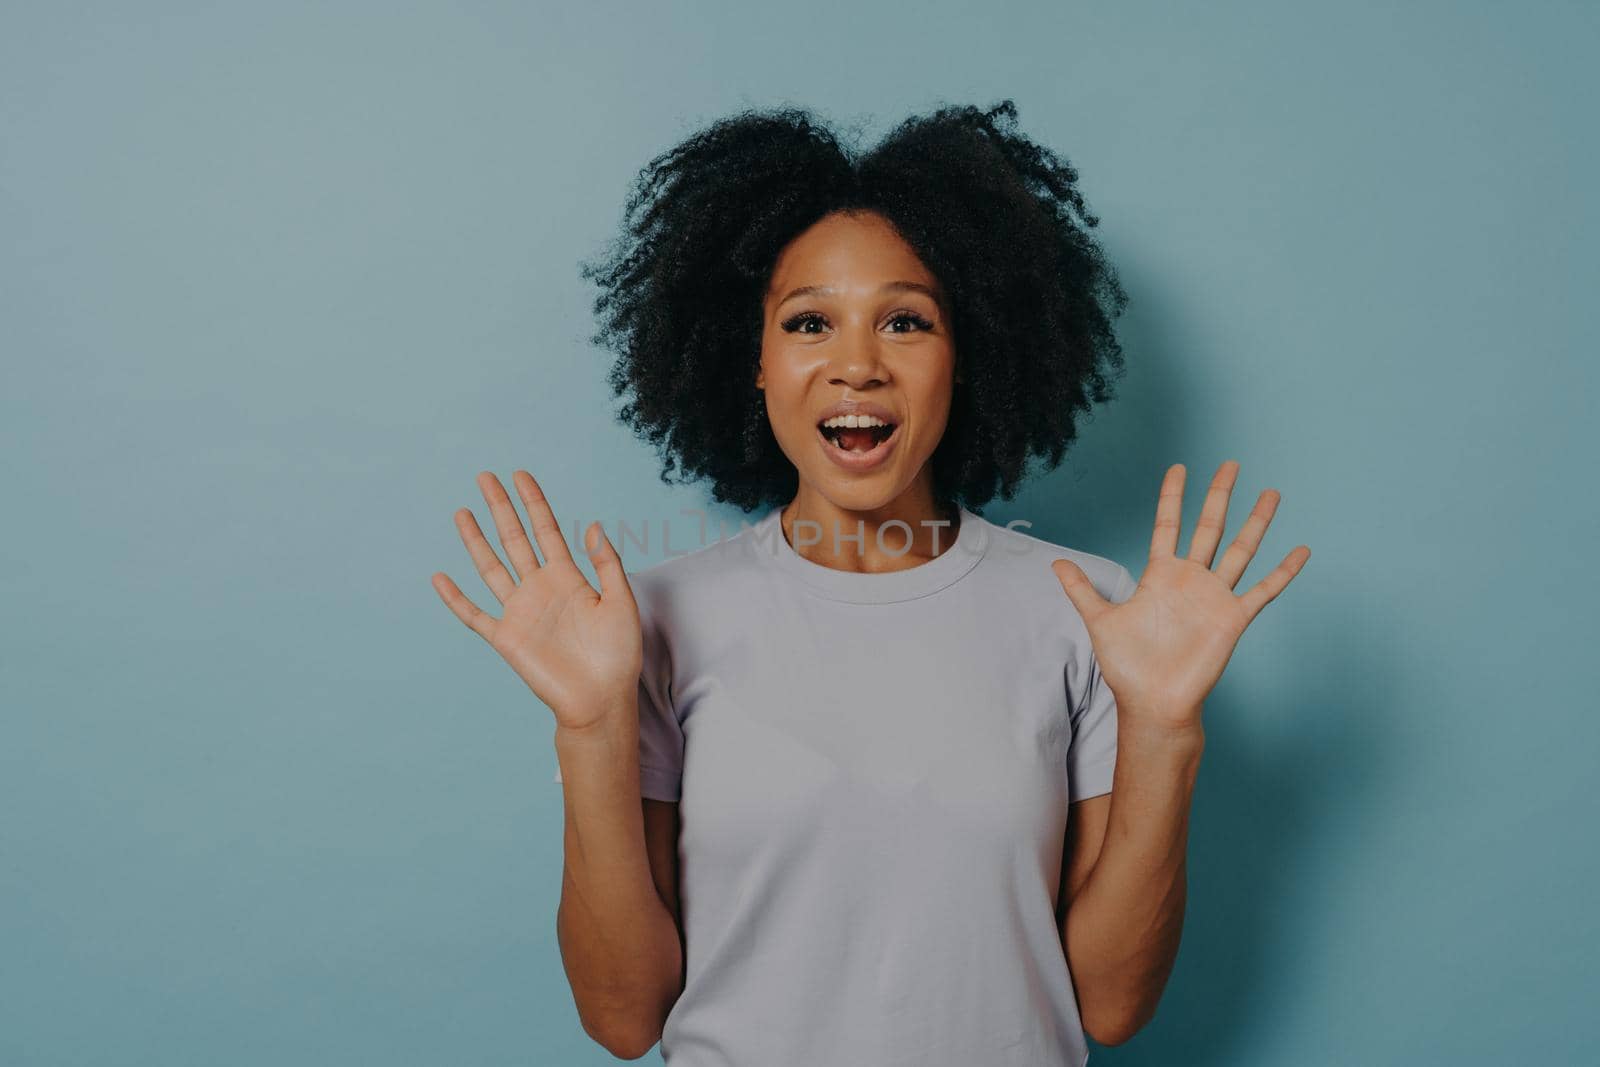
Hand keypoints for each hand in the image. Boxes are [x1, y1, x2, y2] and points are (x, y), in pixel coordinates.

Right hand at [431, 471, 641, 731]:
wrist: (601, 699)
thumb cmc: (618, 655)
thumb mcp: (621, 603)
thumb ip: (607, 564)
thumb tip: (593, 525)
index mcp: (569, 577)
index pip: (546, 530)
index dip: (533, 502)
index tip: (520, 475)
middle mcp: (540, 589)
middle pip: (515, 539)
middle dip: (500, 508)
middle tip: (485, 477)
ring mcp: (520, 612)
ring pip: (491, 568)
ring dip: (475, 541)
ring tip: (462, 512)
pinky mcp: (506, 638)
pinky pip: (474, 614)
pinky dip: (456, 598)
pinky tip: (439, 577)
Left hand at [1051, 460, 1309, 732]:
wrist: (1152, 702)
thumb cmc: (1127, 666)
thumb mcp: (1099, 621)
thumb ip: (1081, 590)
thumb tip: (1054, 564)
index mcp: (1160, 576)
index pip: (1168, 525)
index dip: (1173, 497)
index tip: (1180, 467)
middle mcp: (1190, 580)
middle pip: (1209, 527)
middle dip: (1219, 495)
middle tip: (1231, 463)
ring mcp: (1214, 597)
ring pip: (1241, 550)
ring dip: (1257, 522)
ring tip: (1271, 493)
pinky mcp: (1233, 618)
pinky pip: (1264, 591)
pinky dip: (1283, 571)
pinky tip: (1301, 550)